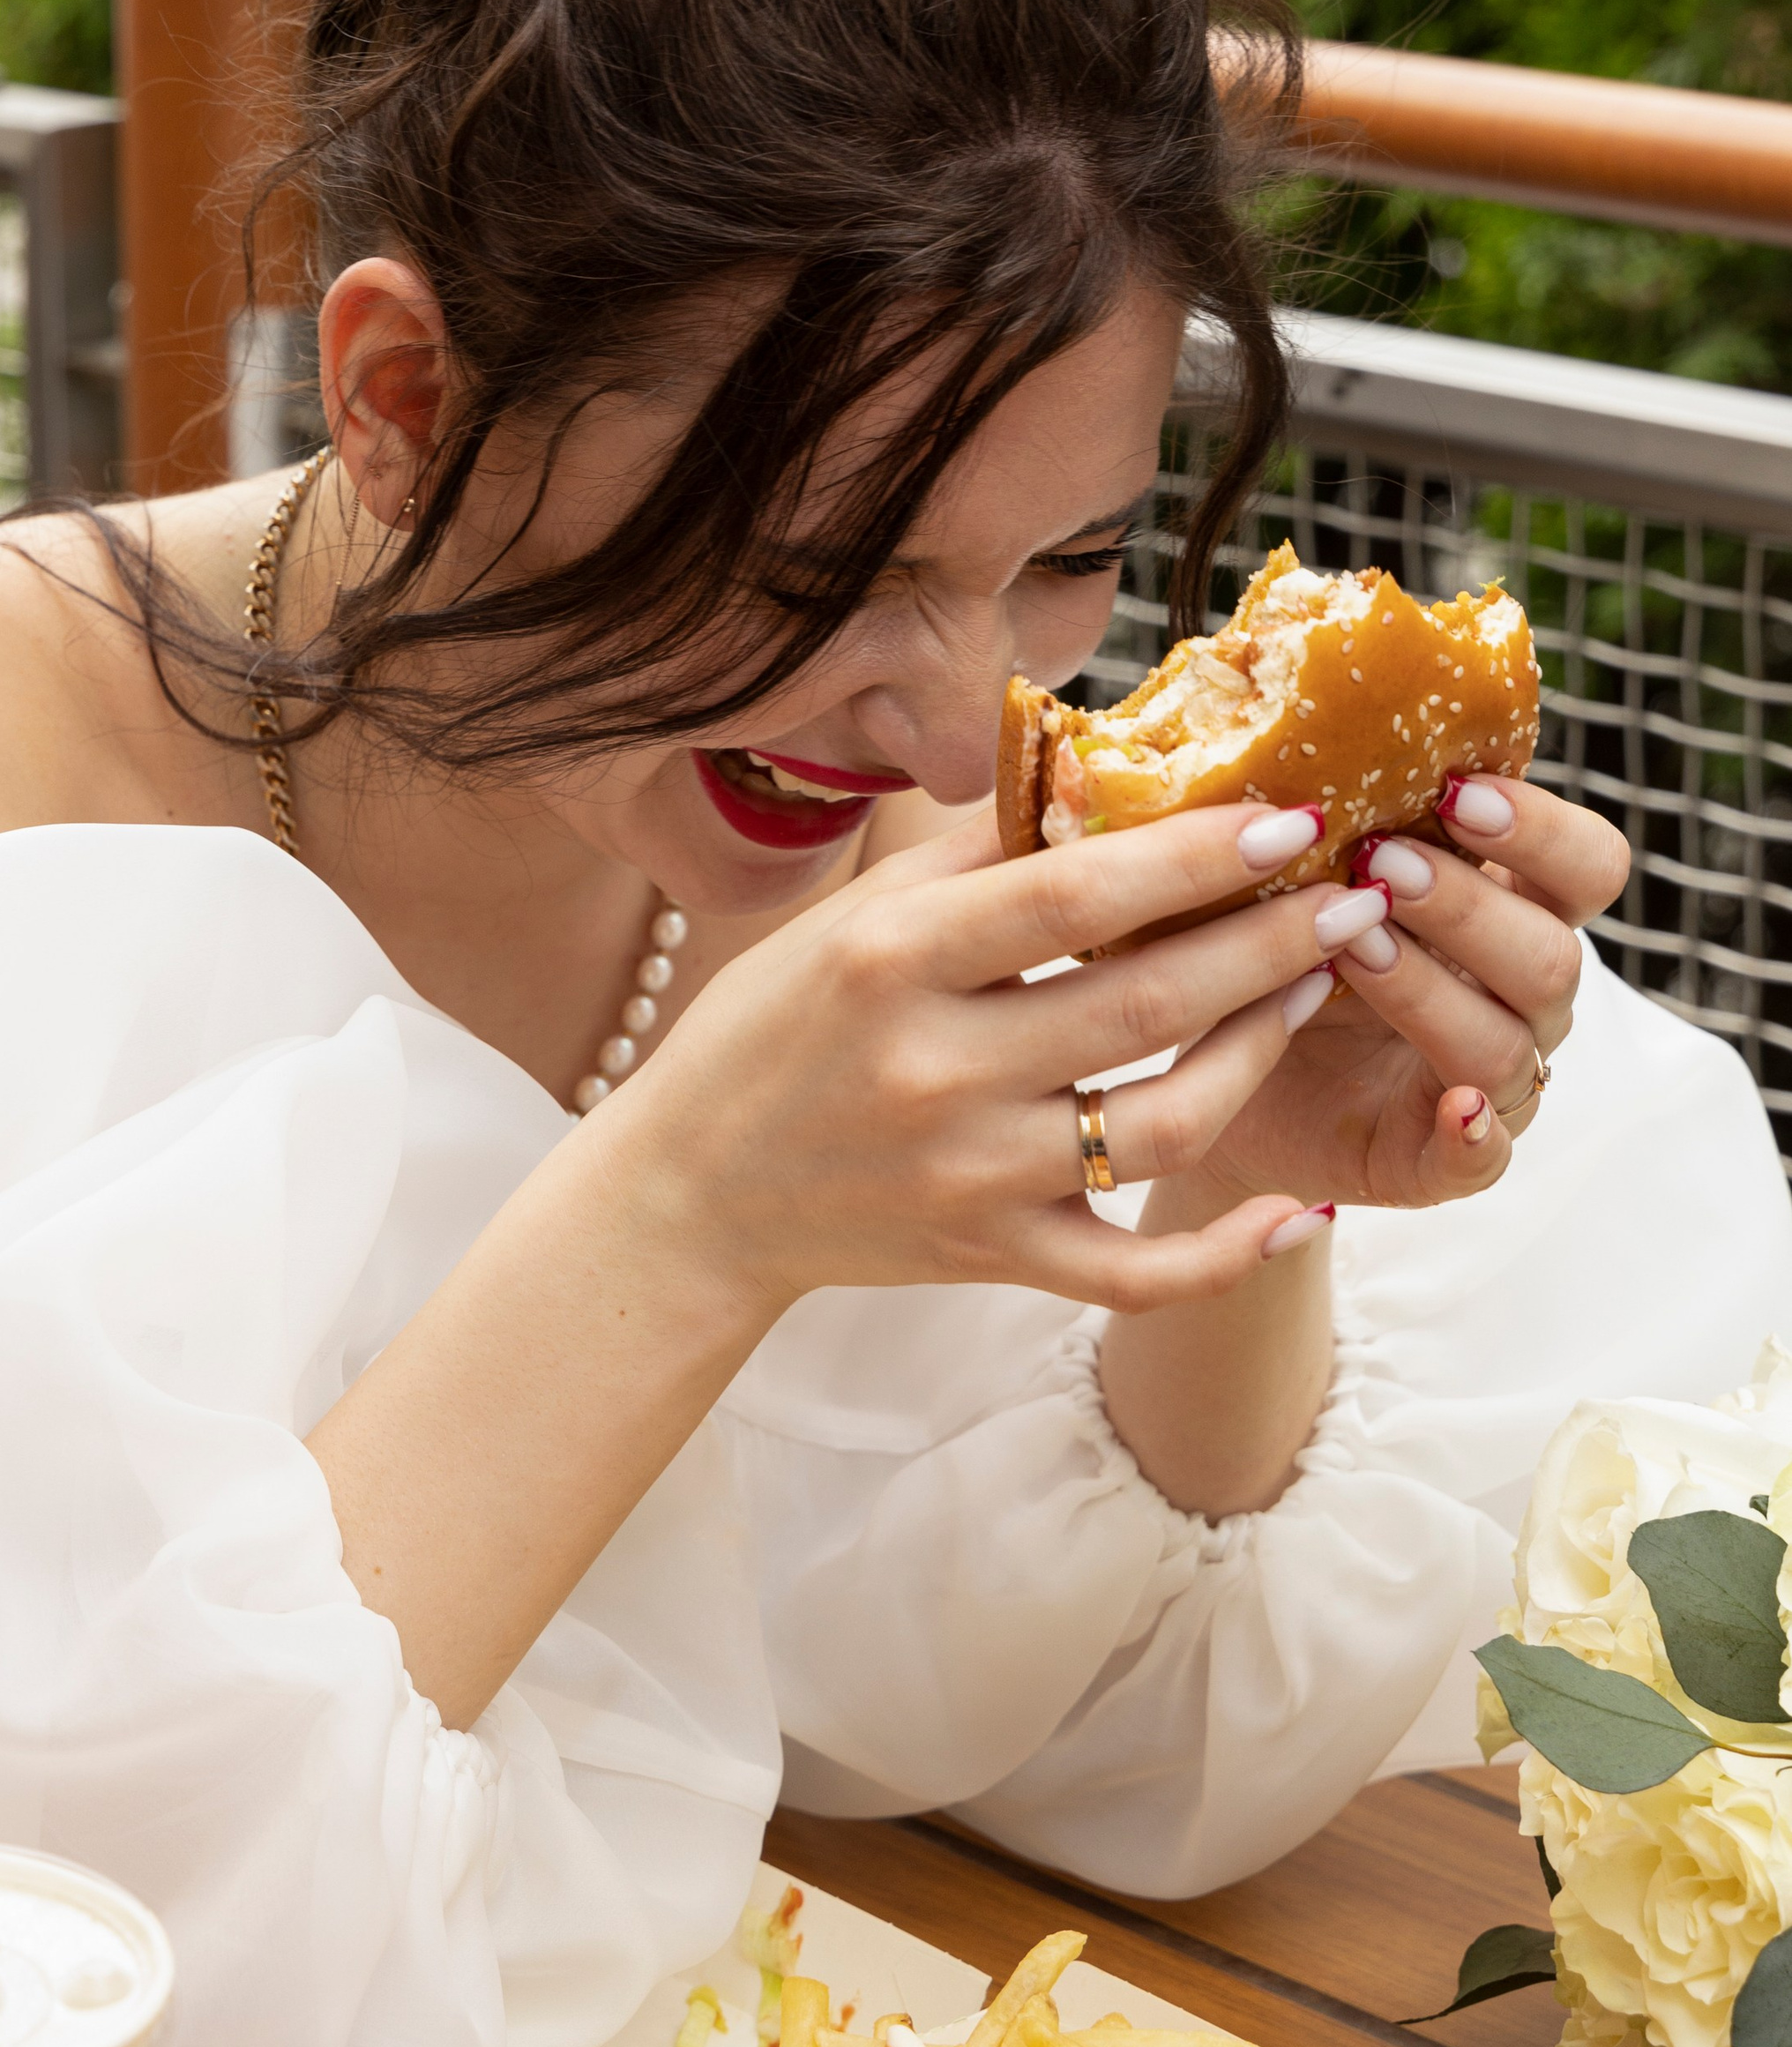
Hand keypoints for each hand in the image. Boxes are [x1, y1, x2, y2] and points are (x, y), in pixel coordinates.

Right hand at [602, 801, 1351, 1324]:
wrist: (694, 1192)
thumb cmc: (776, 1024)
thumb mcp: (854, 915)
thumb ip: (978, 852)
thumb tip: (1104, 773)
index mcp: (892, 959)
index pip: (1072, 896)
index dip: (1194, 857)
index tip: (1290, 818)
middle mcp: (935, 1070)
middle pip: (1145, 1004)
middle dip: (1271, 943)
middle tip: (1353, 893)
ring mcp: (969, 1176)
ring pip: (1164, 1127)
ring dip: (1263, 1054)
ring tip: (1320, 988)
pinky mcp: (991, 1259)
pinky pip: (1134, 1273)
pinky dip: (1225, 1254)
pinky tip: (1301, 1213)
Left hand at [1178, 773, 1615, 1211]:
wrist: (1209, 1069)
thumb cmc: (1262, 938)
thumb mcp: (1286, 867)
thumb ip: (1314, 809)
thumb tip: (1264, 705)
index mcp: (1503, 904)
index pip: (1584, 864)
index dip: (1542, 828)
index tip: (1457, 791)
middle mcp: (1514, 993)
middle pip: (1555, 952)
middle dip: (1470, 904)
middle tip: (1380, 863)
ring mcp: (1488, 1080)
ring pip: (1508, 1042)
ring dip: (1433, 989)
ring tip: (1350, 947)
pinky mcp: (1440, 1158)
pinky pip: (1482, 1156)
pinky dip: (1469, 1132)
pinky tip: (1448, 1106)